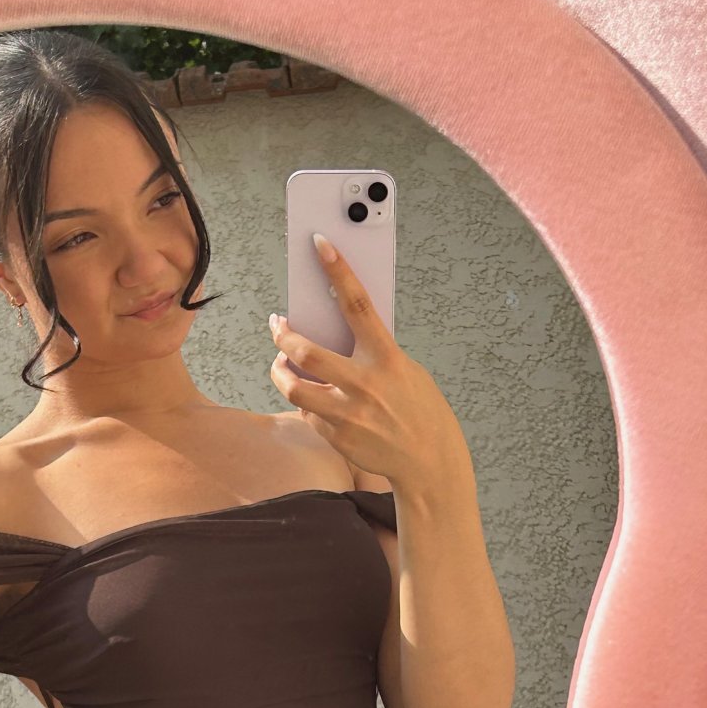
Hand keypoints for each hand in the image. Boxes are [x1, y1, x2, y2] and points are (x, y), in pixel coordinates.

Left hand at [267, 235, 470, 496]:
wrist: (428, 462)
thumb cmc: (419, 410)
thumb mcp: (407, 371)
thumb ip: (374, 352)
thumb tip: (340, 331)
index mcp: (387, 359)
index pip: (358, 305)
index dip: (338, 271)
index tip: (320, 245)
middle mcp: (365, 385)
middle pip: (307, 352)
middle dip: (283, 336)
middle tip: (278, 326)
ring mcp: (349, 414)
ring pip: (294, 386)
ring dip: (280, 371)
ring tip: (281, 364)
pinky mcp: (338, 438)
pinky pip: (309, 414)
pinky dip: (307, 403)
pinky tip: (314, 400)